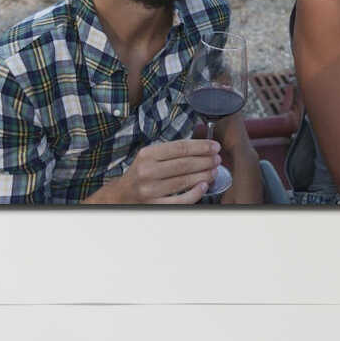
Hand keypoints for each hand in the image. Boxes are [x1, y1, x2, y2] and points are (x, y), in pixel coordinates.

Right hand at [105, 138, 220, 203]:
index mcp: (147, 155)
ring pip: (185, 181)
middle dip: (206, 160)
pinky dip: (195, 193)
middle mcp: (147, 171)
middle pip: (185, 164)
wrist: (121, 195)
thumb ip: (173, 149)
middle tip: (217, 159)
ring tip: (214, 171)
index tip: (214, 146)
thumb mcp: (151, 156)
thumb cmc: (141, 173)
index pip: (180, 148)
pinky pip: (181, 200)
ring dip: (204, 175)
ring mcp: (151, 190)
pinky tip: (204, 186)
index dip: (201, 146)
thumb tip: (201, 136)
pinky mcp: (155, 204)